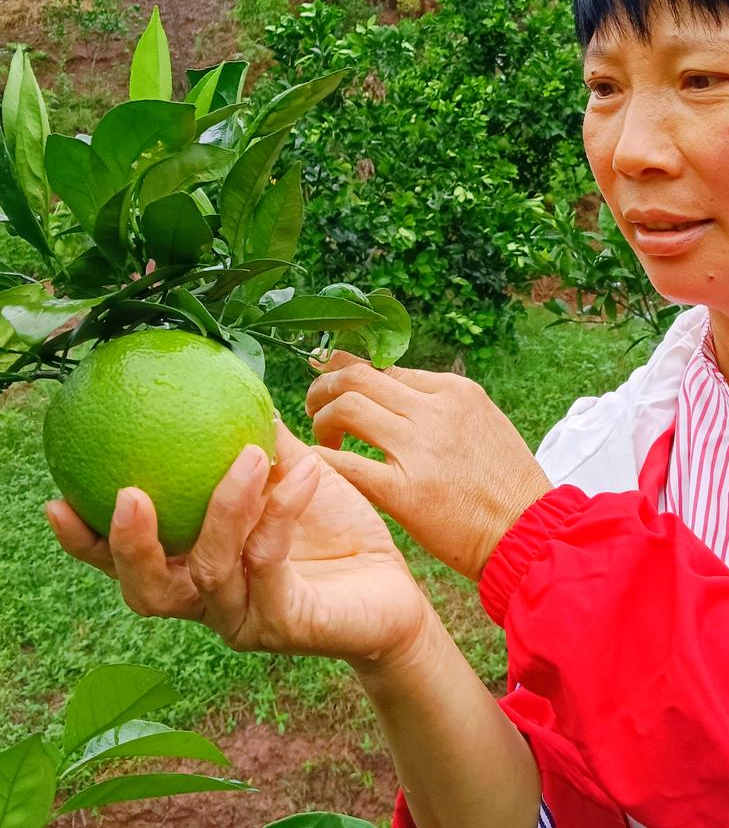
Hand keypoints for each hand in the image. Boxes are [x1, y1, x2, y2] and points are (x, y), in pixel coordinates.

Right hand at [45, 422, 431, 671]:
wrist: (395, 587)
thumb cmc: (337, 532)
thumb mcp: (294, 478)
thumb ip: (257, 442)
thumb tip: (227, 384)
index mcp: (199, 568)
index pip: (131, 564)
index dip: (87, 542)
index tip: (57, 500)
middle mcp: (213, 602)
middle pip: (149, 590)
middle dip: (130, 546)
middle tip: (128, 495)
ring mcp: (248, 618)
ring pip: (209, 574)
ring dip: (225, 510)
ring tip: (244, 458)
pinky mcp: (289, 622)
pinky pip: (272, 561)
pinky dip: (282, 512)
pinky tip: (301, 473)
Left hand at [306, 354, 551, 579]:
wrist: (529, 532)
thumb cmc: (509, 485)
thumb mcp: (484, 423)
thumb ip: (442, 407)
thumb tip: (397, 396)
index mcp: (455, 391)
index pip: (385, 368)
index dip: (349, 371)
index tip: (332, 381)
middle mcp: (434, 411)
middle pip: (356, 377)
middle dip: (323, 387)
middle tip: (314, 406)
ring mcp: (418, 449)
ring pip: (345, 408)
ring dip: (321, 420)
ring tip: (323, 440)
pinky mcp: (404, 492)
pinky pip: (345, 464)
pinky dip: (320, 459)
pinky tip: (315, 465)